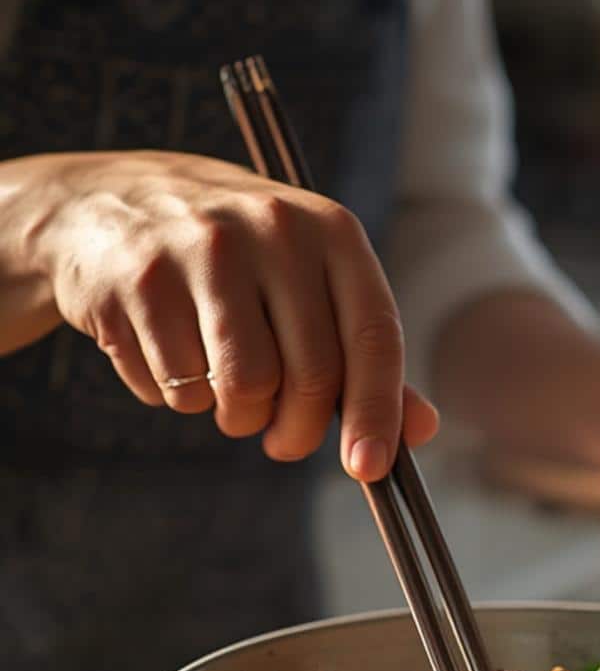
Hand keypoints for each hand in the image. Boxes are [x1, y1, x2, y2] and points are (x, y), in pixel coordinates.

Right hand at [24, 151, 436, 476]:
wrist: (107, 201)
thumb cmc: (233, 259)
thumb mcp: (308, 282)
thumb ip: (364, 356)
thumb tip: (422, 430)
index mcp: (331, 230)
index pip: (374, 336)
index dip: (376, 412)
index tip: (368, 469)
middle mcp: (273, 229)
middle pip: (309, 376)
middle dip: (297, 431)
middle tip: (281, 440)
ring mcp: (203, 250)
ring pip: (244, 388)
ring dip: (236, 416)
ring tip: (224, 392)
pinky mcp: (142, 281)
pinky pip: (178, 386)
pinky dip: (178, 396)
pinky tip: (169, 355)